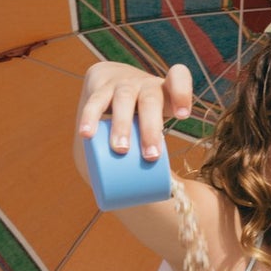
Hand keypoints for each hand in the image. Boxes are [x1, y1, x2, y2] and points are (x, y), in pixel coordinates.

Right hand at [76, 60, 193, 159]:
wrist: (109, 83)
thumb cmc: (139, 113)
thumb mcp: (155, 119)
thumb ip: (161, 145)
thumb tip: (167, 194)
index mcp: (164, 90)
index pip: (178, 77)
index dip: (183, 93)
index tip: (183, 116)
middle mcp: (144, 84)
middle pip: (151, 100)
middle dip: (151, 128)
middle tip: (150, 156)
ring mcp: (122, 84)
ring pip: (123, 100)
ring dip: (122, 125)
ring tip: (120, 150)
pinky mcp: (100, 89)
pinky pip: (95, 102)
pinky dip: (91, 118)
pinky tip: (86, 134)